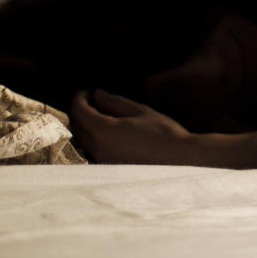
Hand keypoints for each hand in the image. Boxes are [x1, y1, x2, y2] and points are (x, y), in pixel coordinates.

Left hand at [69, 89, 199, 164]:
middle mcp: (97, 147)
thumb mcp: (140, 111)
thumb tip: (97, 94)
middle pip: (77, 125)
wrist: (179, 159)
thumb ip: (115, 102)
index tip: (87, 90)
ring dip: (86, 124)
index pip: (79, 110)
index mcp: (104, 130)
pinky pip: (92, 148)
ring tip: (100, 113)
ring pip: (83, 138)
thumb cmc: (163, 132)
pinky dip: (93, 136)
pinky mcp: (109, 167)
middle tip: (92, 99)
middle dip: (80, 110)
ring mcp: (102, 159)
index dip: (80, 97)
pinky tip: (108, 130)